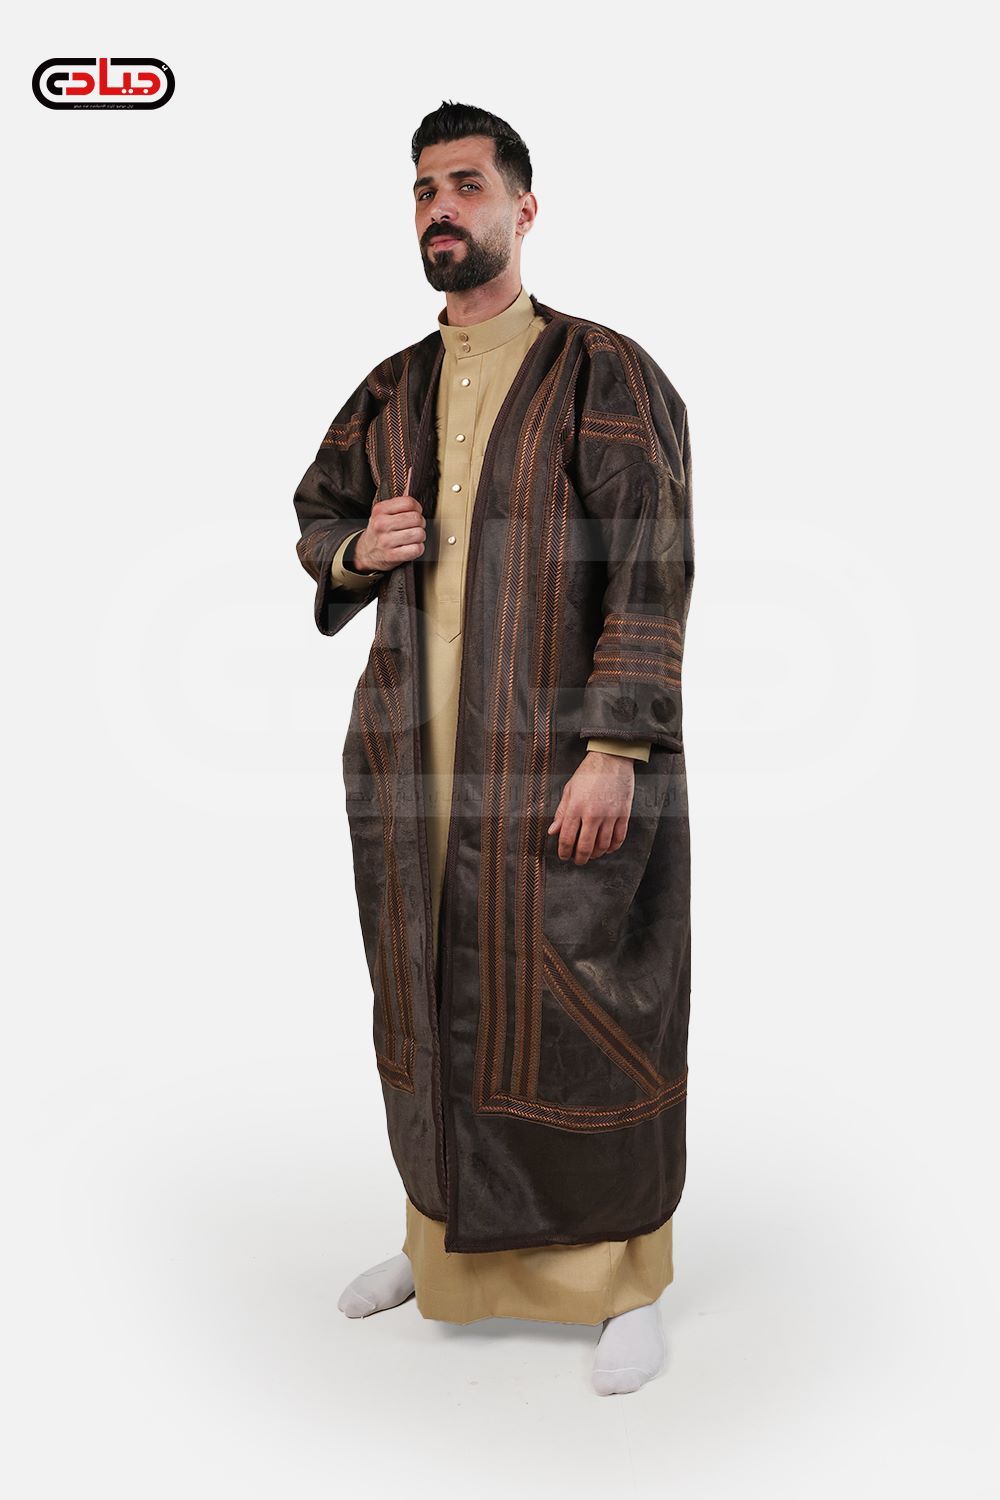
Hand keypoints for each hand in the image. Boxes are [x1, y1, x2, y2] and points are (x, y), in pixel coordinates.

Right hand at [354, 466, 424, 571]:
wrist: (365, 552)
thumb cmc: (380, 529)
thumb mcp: (385, 511)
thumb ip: (402, 495)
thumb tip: (414, 471)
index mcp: (380, 510)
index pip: (410, 503)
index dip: (417, 508)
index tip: (414, 513)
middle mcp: (381, 524)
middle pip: (417, 519)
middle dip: (420, 523)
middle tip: (414, 527)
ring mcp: (386, 541)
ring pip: (419, 534)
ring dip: (420, 537)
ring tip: (412, 538)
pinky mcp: (392, 556)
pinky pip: (416, 550)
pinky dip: (417, 549)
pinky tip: (410, 548)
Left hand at [546, 751, 635, 865]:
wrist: (612, 759)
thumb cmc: (588, 773)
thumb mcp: (569, 790)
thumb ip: (562, 813)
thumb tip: (553, 831)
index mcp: (576, 807)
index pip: (567, 838)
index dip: (564, 851)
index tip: (564, 856)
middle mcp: (593, 814)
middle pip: (585, 846)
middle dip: (580, 858)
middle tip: (577, 861)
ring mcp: (610, 815)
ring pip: (603, 845)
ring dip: (596, 854)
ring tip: (592, 855)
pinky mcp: (624, 814)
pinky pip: (619, 837)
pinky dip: (613, 847)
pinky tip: (608, 848)